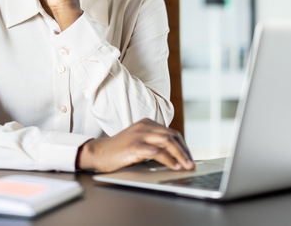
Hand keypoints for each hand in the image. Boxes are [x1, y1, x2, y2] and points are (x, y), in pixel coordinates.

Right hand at [76, 119, 194, 172]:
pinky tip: (173, 167)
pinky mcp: (135, 146)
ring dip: (180, 155)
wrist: (99, 152)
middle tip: (191, 164)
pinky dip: (168, 159)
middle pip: (173, 136)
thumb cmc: (119, 149)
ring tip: (186, 166)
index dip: (183, 146)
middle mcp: (145, 126)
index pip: (172, 133)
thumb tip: (175, 155)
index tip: (189, 158)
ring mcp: (140, 135)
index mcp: (147, 123)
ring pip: (167, 142)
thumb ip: (153, 142)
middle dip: (185, 151)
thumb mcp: (139, 140)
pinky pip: (156, 152)